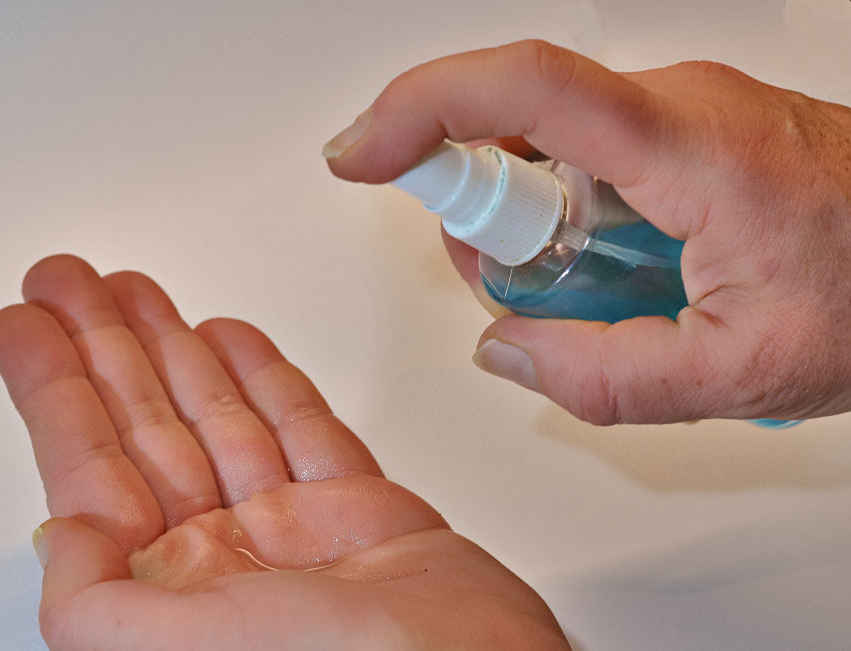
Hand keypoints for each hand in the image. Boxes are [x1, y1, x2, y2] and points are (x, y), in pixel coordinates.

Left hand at [0, 255, 567, 649]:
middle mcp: (221, 558)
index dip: (52, 389)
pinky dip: (262, 376)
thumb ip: (99, 604)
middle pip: (147, 426)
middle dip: (105, 346)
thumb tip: (58, 537)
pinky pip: (296, 424)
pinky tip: (228, 338)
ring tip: (133, 292)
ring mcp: (288, 527)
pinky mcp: (353, 508)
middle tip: (67, 281)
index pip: (91, 468)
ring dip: (173, 347)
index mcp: (169, 596)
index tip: (26, 326)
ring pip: (217, 413)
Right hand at [324, 40, 850, 424]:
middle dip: (477, 207)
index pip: (524, 87)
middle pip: (515, 123)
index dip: (421, 108)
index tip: (359, 152)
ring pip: (545, 143)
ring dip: (526, 219)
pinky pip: (583, 151)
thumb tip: (505, 348)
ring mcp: (680, 110)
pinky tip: (607, 268)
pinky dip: (562, 210)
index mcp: (690, 145)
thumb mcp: (738, 370)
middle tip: (511, 289)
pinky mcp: (682, 127)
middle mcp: (676, 104)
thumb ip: (605, 378)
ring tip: (585, 293)